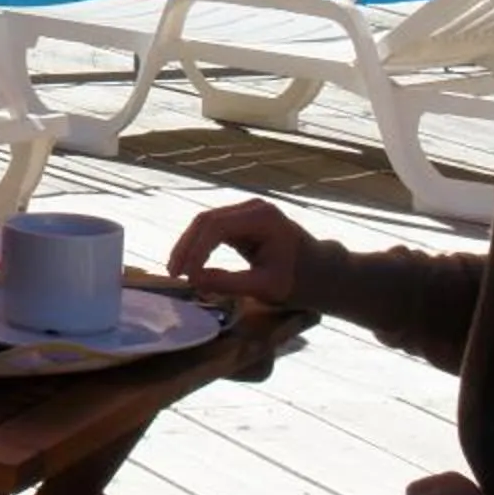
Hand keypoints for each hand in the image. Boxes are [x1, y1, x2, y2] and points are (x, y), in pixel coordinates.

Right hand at [166, 198, 306, 304]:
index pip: (216, 227)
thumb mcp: (265, 287)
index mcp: (262, 218)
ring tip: (176, 270)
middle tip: (172, 274)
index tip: (185, 276)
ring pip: (205, 223)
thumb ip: (229, 283)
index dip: (196, 251)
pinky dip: (199, 246)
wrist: (321, 273)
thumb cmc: (299, 281)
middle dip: (186, 247)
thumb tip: (193, 281)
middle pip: (206, 220)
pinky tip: (189, 263)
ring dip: (188, 246)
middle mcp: (252, 207)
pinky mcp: (242, 220)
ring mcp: (246, 211)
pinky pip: (213, 229)